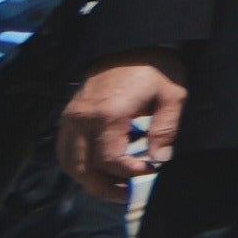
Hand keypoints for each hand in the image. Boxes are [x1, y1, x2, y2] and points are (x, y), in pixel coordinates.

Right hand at [57, 63, 179, 185]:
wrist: (132, 43)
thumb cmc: (155, 68)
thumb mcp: (173, 95)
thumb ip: (166, 129)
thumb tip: (160, 159)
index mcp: (109, 115)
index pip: (110, 160)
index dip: (130, 172)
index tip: (151, 168)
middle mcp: (83, 119)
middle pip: (82, 168)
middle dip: (104, 187)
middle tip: (127, 194)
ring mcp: (71, 117)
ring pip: (68, 162)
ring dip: (88, 180)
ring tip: (114, 187)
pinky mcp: (68, 115)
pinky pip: (64, 149)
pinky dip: (76, 164)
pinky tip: (96, 168)